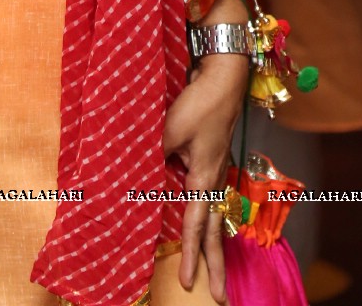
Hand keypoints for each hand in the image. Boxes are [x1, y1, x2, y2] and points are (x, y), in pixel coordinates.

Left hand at [163, 55, 246, 303]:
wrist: (223, 77)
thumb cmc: (199, 102)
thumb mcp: (171, 128)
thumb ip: (155, 153)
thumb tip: (137, 175)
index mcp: (205, 177)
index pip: (197, 225)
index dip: (192, 255)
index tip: (190, 284)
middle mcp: (214, 179)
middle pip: (215, 231)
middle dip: (216, 265)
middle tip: (220, 298)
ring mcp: (216, 170)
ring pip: (215, 216)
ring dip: (214, 245)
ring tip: (215, 270)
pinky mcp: (213, 159)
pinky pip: (209, 197)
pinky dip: (208, 217)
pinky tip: (205, 222)